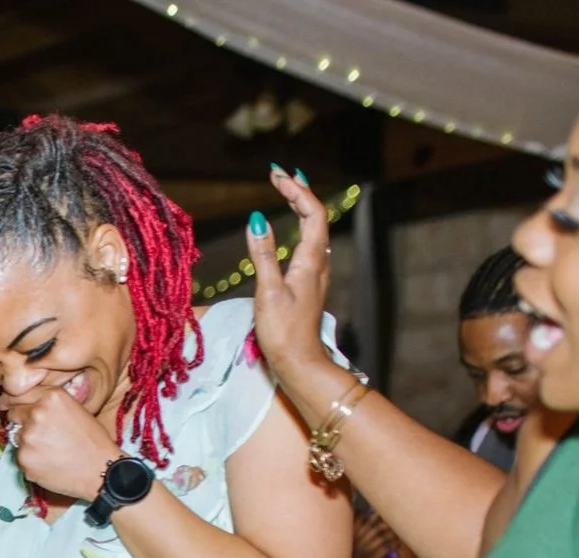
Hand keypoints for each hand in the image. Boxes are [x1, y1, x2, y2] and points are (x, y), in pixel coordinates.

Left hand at [0, 384, 123, 502]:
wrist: (100, 470)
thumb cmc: (93, 441)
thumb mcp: (75, 409)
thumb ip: (49, 404)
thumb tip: (27, 404)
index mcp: (50, 397)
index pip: (19, 395)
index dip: (19, 404)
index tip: (17, 409)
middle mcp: (36, 413)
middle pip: (14, 414)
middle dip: (22, 423)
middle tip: (41, 435)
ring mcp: (28, 437)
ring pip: (16, 437)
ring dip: (27, 443)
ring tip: (50, 451)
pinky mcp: (24, 459)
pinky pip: (20, 457)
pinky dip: (30, 461)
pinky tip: (49, 463)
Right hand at [246, 168, 337, 394]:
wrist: (299, 362)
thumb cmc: (283, 331)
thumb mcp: (269, 291)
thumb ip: (264, 255)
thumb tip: (259, 220)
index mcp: (312, 260)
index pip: (312, 212)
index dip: (297, 189)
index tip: (277, 175)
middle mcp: (319, 262)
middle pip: (316, 216)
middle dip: (299, 191)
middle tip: (279, 174)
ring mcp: (316, 273)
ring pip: (314, 229)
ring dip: (301, 206)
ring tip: (287, 190)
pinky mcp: (309, 283)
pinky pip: (309, 243)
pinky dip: (300, 225)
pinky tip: (292, 226)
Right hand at [349, 511, 393, 557]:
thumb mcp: (359, 552)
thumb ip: (364, 539)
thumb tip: (377, 526)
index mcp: (351, 539)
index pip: (361, 522)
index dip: (373, 517)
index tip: (382, 517)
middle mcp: (356, 543)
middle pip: (374, 526)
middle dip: (386, 525)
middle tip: (395, 527)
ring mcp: (363, 550)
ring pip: (381, 536)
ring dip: (392, 535)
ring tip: (397, 538)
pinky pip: (386, 547)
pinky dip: (393, 545)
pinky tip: (397, 547)